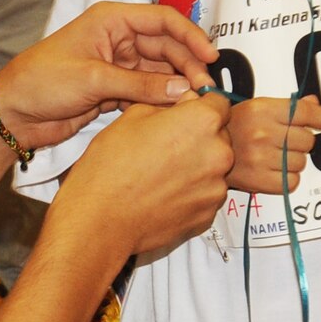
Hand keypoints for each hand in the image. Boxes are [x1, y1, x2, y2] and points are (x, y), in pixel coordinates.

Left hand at [0, 1, 216, 150]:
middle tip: (205, 90)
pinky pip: (147, 92)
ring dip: (177, 86)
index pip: (162, 21)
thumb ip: (141, 85)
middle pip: (166, 48)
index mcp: (112, 20)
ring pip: (160, 72)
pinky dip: (161, 101)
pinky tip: (176, 112)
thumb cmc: (42, 82)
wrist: (13, 113)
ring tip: (196, 103)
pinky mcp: (114, 91)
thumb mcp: (94, 80)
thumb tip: (184, 90)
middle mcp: (118, 39)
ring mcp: (118, 66)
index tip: (211, 56)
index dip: (190, 36)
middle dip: (187, 66)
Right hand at [64, 93, 233, 261]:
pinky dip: (190, 193)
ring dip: (196, 167)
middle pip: (220, 137)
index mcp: (202, 122)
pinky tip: (163, 193)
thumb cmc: (110, 169)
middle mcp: (218, 154)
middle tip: (167, 146)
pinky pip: (205, 196)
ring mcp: (215, 188)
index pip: (219, 102)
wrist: (101, 218)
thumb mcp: (133, 116)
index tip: (188, 113)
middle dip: (199, 138)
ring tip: (162, 174)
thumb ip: (168, 105)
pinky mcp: (207, 214)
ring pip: (213, 168)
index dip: (201, 106)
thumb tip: (181, 105)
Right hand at [226, 94, 320, 194]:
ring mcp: (261, 158)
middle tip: (285, 141)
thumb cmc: (229, 130)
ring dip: (293, 160)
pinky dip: (287, 178)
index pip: (305, 113)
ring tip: (275, 156)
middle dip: (301, 141)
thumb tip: (314, 105)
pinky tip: (274, 170)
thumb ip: (287, 106)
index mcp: (261, 110)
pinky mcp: (260, 181)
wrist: (204, 153)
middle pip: (308, 140)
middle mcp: (262, 133)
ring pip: (301, 162)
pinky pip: (292, 181)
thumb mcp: (255, 108)